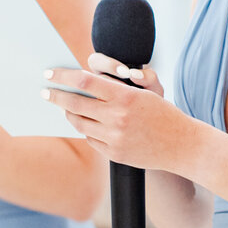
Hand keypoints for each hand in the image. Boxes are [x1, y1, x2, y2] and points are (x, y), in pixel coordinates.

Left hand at [43, 53, 193, 171]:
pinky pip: (91, 139)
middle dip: (56, 96)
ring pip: (79, 123)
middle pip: (75, 103)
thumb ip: (113, 90)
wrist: (182, 145)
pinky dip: (87, 130)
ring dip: (69, 114)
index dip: (62, 76)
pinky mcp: (114, 154)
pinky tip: (87, 125)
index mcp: (125, 96)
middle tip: (44, 92)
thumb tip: (83, 84)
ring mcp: (115, 138)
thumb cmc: (162, 114)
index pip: (84, 81)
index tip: (49, 73)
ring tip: (65, 108)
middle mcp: (117, 117)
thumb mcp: (141, 94)